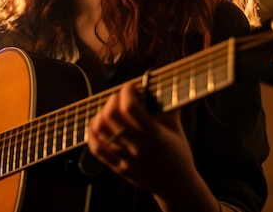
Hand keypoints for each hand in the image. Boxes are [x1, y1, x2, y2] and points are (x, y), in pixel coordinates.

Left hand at [85, 81, 197, 196]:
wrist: (177, 187)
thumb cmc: (179, 156)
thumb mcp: (177, 130)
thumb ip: (170, 108)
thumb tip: (168, 85)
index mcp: (154, 136)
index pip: (130, 108)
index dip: (126, 91)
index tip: (130, 86)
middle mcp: (138, 147)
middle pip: (111, 116)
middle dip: (112, 100)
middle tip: (119, 97)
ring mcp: (126, 159)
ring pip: (100, 131)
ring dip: (101, 115)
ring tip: (109, 111)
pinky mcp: (118, 168)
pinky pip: (96, 149)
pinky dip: (93, 134)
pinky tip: (99, 126)